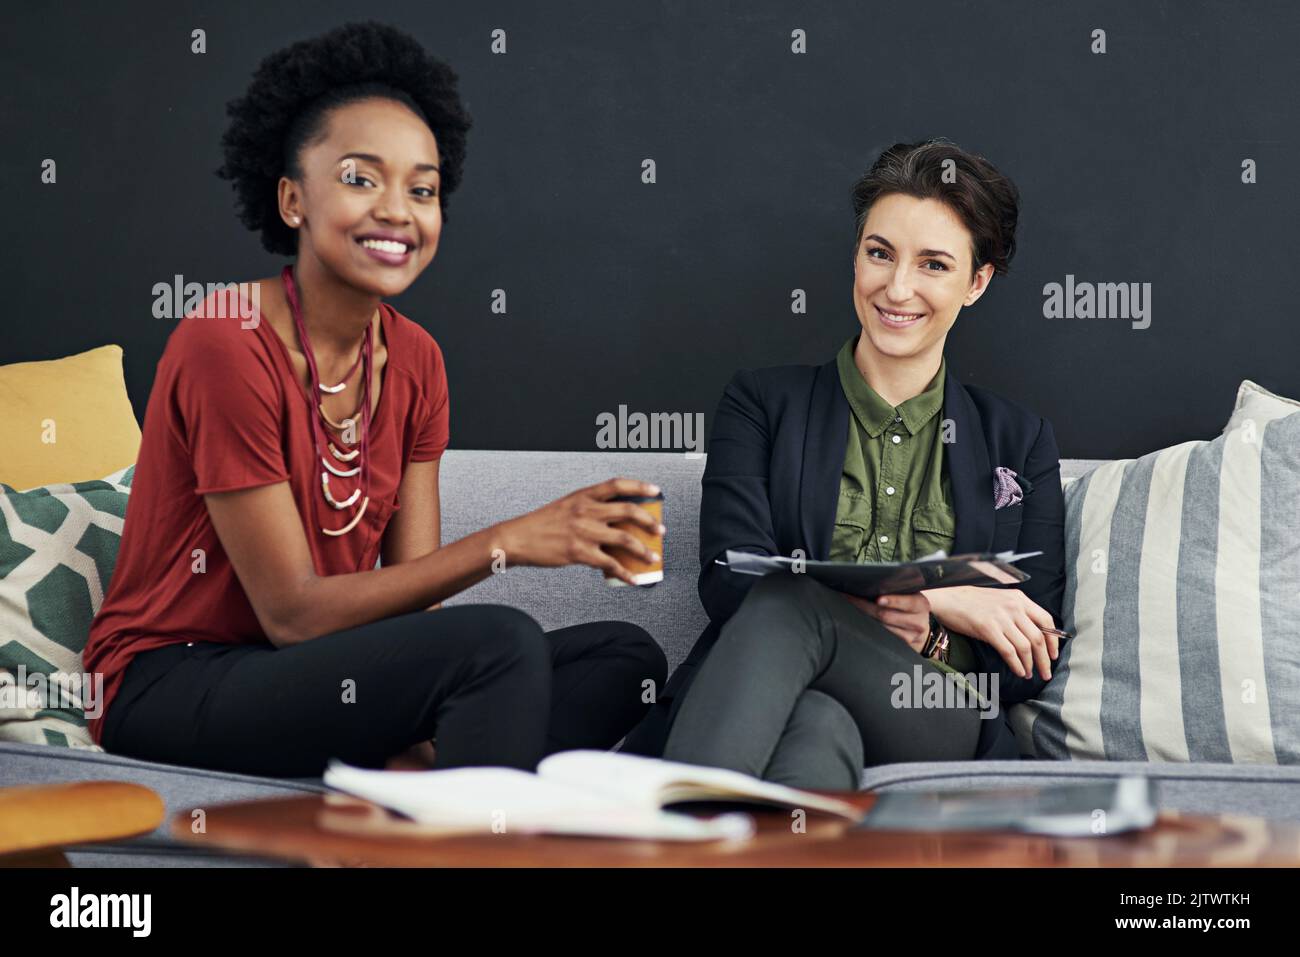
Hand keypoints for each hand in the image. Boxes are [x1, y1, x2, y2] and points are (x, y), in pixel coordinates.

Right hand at [496, 478, 663, 585]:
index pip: (618, 485)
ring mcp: (584, 532)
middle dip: (649, 522)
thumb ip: (590, 509)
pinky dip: (625, 573)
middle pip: (628, 511)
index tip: (656, 491)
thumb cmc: (542, 523)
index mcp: (583, 495)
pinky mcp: (579, 553)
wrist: (518, 538)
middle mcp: (586, 510)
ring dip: (643, 550)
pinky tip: (633, 578)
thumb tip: (618, 521)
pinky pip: (610, 564)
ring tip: (653, 557)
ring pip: (625, 539)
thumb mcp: (567, 506)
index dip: (640, 486)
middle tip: (660, 530)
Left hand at [841, 591, 931, 653]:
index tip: (878, 599)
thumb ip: (899, 591)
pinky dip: (868, 626)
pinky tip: (858, 619)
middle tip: (849, 597)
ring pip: (881, 627)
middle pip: (887, 615)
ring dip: (863, 616)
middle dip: (865, 606)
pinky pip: (881, 635)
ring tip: (850, 606)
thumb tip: (873, 584)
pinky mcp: (901, 646)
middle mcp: (918, 622)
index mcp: (921, 604)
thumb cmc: (910, 607)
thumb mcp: (911, 597)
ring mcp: (910, 636)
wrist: (921, 630)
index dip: (893, 601)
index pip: (907, 602)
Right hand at [920, 585, 1058, 680]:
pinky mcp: (988, 629)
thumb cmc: (972, 602)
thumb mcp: (1000, 600)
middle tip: (1046, 673)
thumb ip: (1017, 612)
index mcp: (1019, 598)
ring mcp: (1001, 618)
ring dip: (1030, 665)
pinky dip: (1016, 664)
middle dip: (1045, 659)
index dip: (1053, 641)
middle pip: (1038, 638)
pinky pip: (1009, 651)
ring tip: (1029, 674)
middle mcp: (1013, 607)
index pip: (1046, 620)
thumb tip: (1033, 634)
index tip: (1053, 655)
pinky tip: (1018, 671)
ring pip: (1025, 647)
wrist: (947, 599)